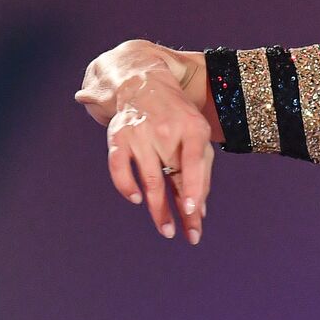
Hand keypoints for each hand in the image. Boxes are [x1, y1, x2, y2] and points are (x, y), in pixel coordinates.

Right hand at [100, 70, 213, 242]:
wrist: (145, 84)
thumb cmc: (179, 118)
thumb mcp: (199, 136)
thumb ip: (201, 170)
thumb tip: (199, 209)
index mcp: (193, 128)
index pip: (195, 162)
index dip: (194, 187)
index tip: (193, 212)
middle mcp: (166, 131)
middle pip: (172, 177)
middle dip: (180, 210)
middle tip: (189, 235)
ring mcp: (140, 134)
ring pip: (148, 178)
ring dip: (157, 208)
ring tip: (166, 229)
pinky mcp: (118, 137)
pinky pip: (118, 166)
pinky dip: (125, 184)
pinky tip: (137, 199)